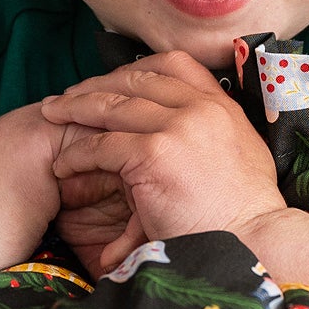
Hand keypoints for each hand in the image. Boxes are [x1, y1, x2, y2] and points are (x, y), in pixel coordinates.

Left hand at [41, 51, 285, 272]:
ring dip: (76, 110)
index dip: (134, 68)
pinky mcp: (155, 154)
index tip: (110, 81)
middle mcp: (201, 107)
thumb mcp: (238, 159)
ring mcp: (178, 127)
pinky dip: (77, 154)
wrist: (256, 244)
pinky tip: (64, 164)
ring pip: (112, 105)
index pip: (173, 64)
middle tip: (67, 98)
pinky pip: (102, 145)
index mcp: (222, 106)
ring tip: (53, 117)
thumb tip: (181, 136)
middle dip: (95, 85)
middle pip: (135, 78)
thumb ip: (210, 136)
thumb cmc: (243, 217)